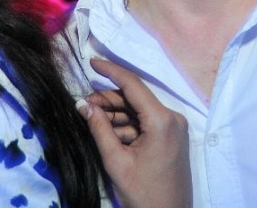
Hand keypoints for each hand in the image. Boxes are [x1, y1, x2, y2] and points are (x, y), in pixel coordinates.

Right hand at [78, 58, 191, 207]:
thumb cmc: (143, 194)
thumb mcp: (116, 161)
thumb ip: (99, 129)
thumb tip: (83, 104)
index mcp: (162, 120)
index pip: (133, 84)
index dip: (111, 70)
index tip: (91, 61)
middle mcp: (172, 118)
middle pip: (134, 97)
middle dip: (108, 99)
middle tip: (83, 105)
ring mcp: (174, 127)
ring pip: (138, 110)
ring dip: (115, 113)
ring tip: (91, 118)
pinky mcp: (171, 137)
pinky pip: (145, 122)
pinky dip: (126, 125)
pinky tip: (107, 131)